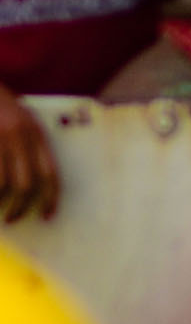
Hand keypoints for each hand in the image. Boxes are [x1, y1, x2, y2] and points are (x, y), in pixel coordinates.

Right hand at [0, 87, 55, 222]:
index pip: (51, 173)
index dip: (52, 198)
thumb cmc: (2, 105)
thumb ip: (30, 145)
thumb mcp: (23, 120)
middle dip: (22, 207)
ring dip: (0, 202)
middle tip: (14, 218)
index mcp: (36, 133)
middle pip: (27, 184)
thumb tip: (34, 183)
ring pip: (3, 185)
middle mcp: (20, 137)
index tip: (48, 216)